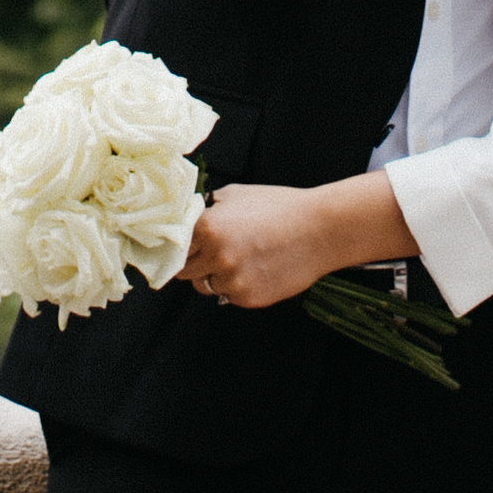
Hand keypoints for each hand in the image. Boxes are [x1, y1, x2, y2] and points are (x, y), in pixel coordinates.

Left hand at [179, 175, 412, 309]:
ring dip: (214, 275)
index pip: (173, 244)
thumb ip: (208, 208)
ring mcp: (231, 280)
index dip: (178, 244)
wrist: (318, 231)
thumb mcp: (237, 195)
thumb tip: (187, 215)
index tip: (180, 246)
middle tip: (211, 252)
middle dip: (194, 262)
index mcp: (208, 227)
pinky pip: (228, 296)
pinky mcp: (247, 298)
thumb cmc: (279, 208)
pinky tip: (256, 269)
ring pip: (204, 286)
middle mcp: (215, 256)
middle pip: (183, 271)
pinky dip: (236, 286)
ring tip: (240, 258)